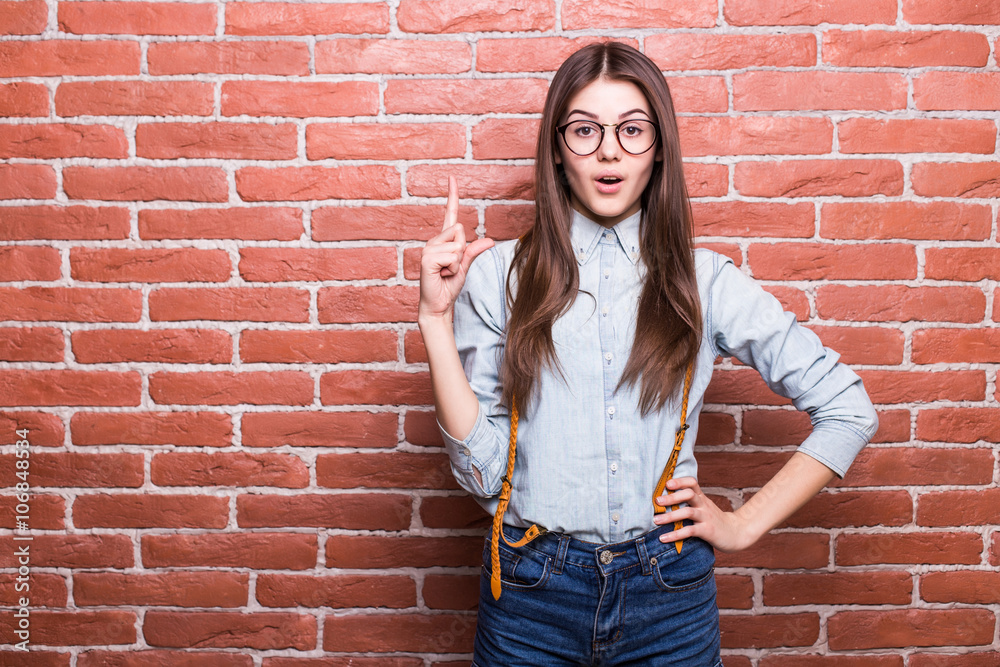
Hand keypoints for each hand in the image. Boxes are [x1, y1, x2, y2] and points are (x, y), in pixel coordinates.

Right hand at [418, 176, 493, 320]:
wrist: (438, 305)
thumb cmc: (448, 286)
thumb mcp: (465, 267)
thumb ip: (474, 252)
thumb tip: (490, 240)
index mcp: (443, 240)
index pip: (449, 213)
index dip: (451, 195)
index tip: (452, 177)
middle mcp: (434, 241)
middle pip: (460, 230)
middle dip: (463, 251)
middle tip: (451, 267)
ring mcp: (428, 248)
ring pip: (458, 244)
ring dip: (458, 262)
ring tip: (446, 272)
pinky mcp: (427, 258)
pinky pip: (452, 256)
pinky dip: (452, 268)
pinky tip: (441, 275)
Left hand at [653, 477, 759, 552]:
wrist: (736, 534)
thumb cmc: (714, 520)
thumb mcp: (703, 507)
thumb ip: (689, 502)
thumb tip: (664, 499)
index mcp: (702, 498)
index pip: (692, 483)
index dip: (680, 481)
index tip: (667, 483)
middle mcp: (704, 505)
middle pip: (689, 494)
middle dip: (672, 497)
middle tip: (657, 501)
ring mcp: (706, 517)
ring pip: (688, 512)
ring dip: (670, 516)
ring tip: (656, 520)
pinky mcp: (707, 531)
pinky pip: (690, 531)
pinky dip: (675, 534)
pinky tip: (664, 538)